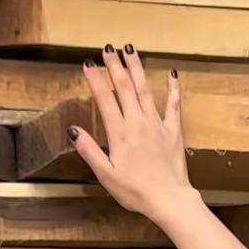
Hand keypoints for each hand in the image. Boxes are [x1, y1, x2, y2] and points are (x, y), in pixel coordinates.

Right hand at [68, 45, 193, 221]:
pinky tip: (171, 75)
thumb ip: (90, 151)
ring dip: (137, 69)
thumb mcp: (106, 175)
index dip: (96, 80)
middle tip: (108, 48)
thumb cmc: (136, 191)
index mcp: (120, 134)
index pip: (105, 99)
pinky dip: (172, 89)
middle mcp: (138, 123)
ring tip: (130, 50)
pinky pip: (174, 105)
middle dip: (115, 66)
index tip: (88, 64)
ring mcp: (157, 125)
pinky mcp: (173, 131)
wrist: (169, 199)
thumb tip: (74, 131)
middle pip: (125, 88)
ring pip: (145, 90)